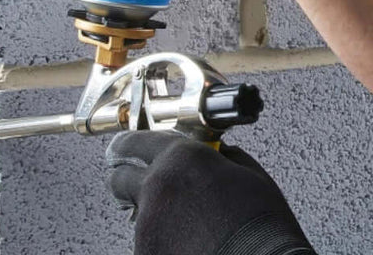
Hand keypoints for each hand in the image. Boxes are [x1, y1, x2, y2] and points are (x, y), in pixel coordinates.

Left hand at [106, 131, 316, 254]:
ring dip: (151, 218)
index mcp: (179, 158)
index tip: (125, 151)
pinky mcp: (147, 252)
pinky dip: (160, 244)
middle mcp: (157, 185)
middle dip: (127, 182)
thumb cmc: (266, 231)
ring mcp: (149, 223)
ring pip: (135, 215)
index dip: (128, 148)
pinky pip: (145, 242)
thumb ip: (222, 157)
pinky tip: (185, 247)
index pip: (132, 142)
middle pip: (118, 178)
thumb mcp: (252, 177)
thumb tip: (216, 153)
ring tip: (183, 230)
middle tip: (141, 189)